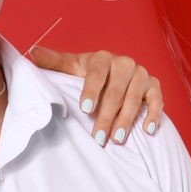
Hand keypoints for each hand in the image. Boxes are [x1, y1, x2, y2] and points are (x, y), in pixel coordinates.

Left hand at [27, 46, 163, 145]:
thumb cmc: (88, 73)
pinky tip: (147, 130)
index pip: (97, 74)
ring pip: (135, 99)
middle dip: (106, 116)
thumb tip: (32, 52)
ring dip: (127, 120)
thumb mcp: (70, 67)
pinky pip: (157, 100)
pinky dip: (154, 115)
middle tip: (98, 138)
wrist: (114, 75)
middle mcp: (124, 64)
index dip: (91, 91)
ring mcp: (141, 75)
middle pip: (115, 92)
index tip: (85, 109)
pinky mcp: (154, 86)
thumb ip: (53, 62)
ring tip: (117, 139)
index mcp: (102, 58)